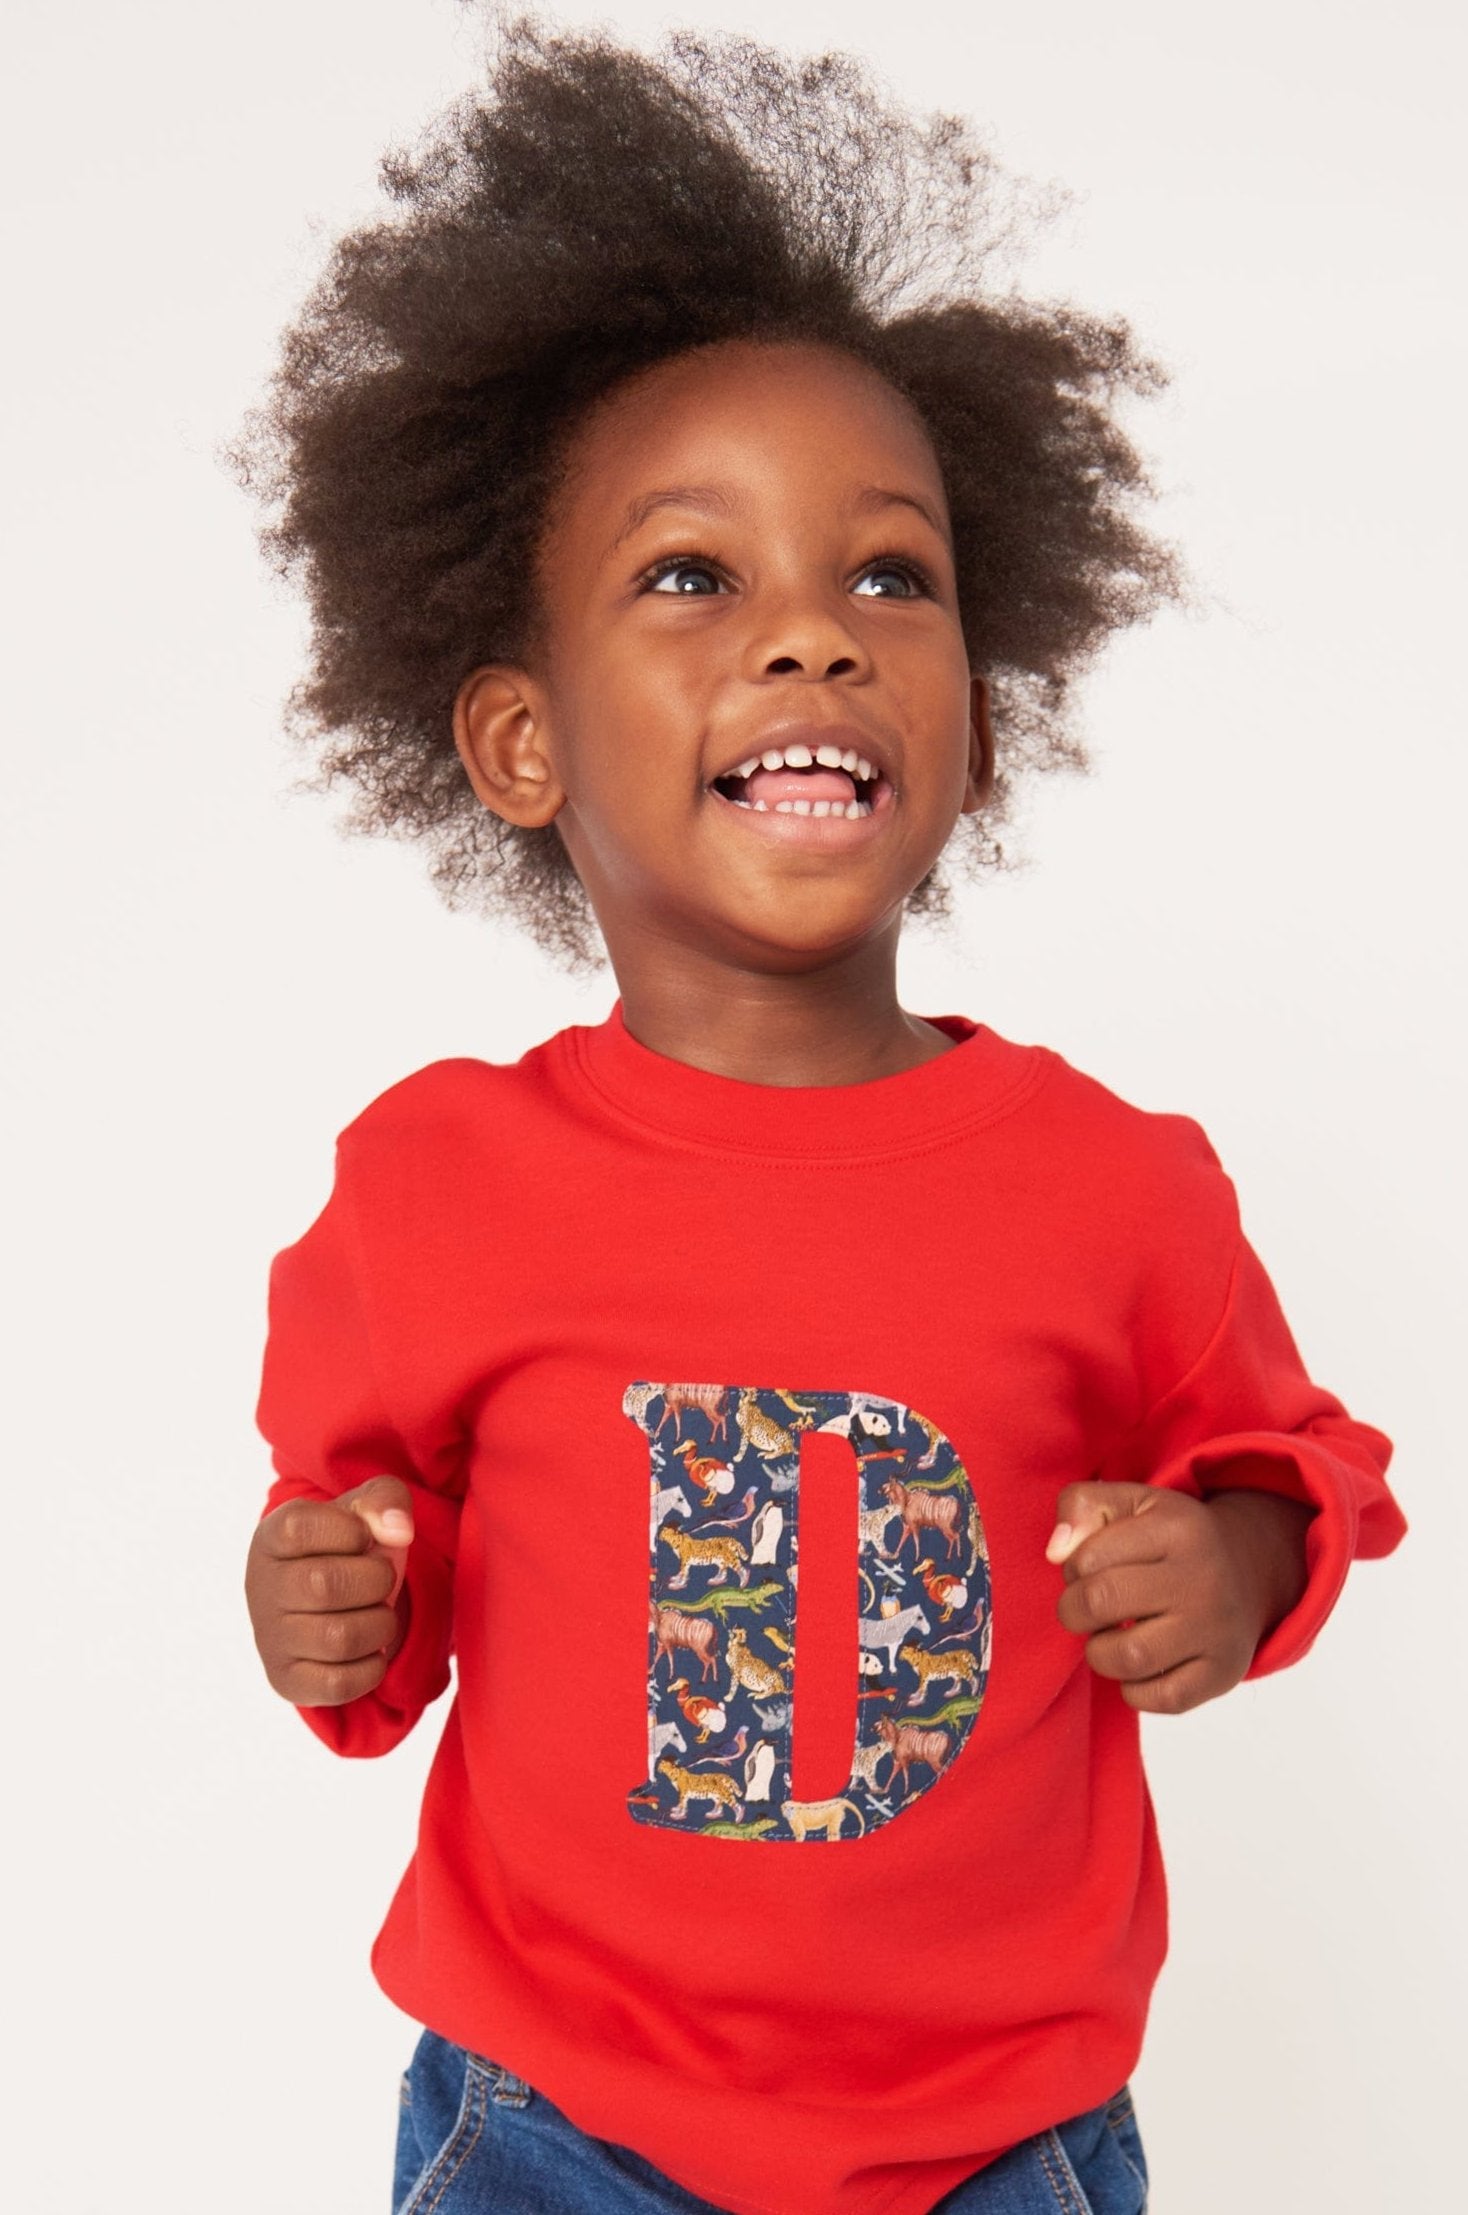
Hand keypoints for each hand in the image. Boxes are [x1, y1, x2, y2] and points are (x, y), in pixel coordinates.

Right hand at [246, 1475, 414, 1707]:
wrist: (330, 1595)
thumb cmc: (348, 1545)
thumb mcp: (366, 1507)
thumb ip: (385, 1498)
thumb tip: (399, 1531)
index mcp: (272, 1537)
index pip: (302, 1528)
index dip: (351, 1531)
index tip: (361, 1537)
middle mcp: (260, 1588)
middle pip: (326, 1586)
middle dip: (376, 1580)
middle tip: (380, 1578)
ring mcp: (269, 1638)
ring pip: (338, 1639)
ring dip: (380, 1624)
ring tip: (377, 1612)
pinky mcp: (286, 1680)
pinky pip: (338, 1684)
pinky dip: (371, 1666)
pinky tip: (369, 1647)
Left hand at [1046, 1480, 1314, 1713]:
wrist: (1247, 1570)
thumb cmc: (1169, 1538)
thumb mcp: (1130, 1503)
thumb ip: (1082, 1506)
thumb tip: (1055, 1553)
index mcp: (1177, 1529)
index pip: (1089, 1557)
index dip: (1071, 1568)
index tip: (1085, 1571)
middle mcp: (1202, 1579)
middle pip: (1102, 1602)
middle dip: (1073, 1611)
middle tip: (1084, 1610)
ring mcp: (1216, 1630)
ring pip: (1128, 1657)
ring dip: (1099, 1653)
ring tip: (1108, 1638)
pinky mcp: (1223, 1673)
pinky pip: (1160, 1699)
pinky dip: (1134, 1690)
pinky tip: (1137, 1666)